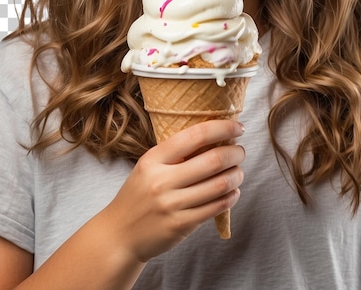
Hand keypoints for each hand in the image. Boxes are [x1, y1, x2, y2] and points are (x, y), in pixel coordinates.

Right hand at [101, 119, 245, 262]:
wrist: (120, 234)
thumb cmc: (139, 195)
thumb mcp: (148, 166)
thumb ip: (175, 153)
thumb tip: (214, 137)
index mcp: (153, 159)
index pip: (195, 136)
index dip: (222, 128)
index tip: (237, 127)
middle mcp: (162, 180)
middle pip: (213, 160)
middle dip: (235, 153)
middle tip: (240, 151)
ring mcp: (172, 205)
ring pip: (219, 184)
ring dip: (236, 175)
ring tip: (238, 171)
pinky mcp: (181, 225)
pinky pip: (216, 207)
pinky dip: (231, 196)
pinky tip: (233, 191)